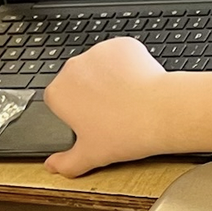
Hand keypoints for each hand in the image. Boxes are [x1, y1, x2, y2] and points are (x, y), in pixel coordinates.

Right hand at [42, 37, 170, 176]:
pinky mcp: (121, 44)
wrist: (159, 112)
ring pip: (101, 66)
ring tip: (128, 100)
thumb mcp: (90, 156)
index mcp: (58, 93)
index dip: (76, 112)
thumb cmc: (124, 132)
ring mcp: (98, 52)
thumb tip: (52, 167)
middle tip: (112, 114)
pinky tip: (137, 85)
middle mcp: (73, 68)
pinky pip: (122, 55)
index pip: (60, 100)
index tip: (91, 121)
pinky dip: (129, 66)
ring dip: (111, 78)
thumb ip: (66, 163)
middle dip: (92, 94)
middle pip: (79, 80)